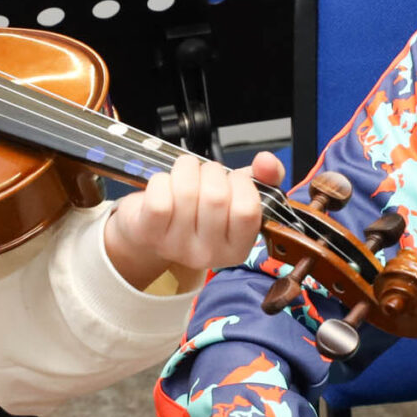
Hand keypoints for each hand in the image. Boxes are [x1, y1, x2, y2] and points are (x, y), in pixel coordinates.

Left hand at [102, 150, 282, 288]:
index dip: (241, 183)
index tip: (233, 180)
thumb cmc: (198, 211)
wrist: (151, 231)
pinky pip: (160, 196)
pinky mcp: (150, 233)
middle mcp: (209, 254)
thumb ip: (265, 178)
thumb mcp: (237, 197)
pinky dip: (162, 179)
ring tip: (185, 173)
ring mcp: (177, 247)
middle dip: (211, 172)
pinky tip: (165, 185)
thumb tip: (267, 161)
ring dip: (187, 169)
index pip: (248, 210)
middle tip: (205, 175)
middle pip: (216, 197)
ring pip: (187, 191)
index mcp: (238, 248)